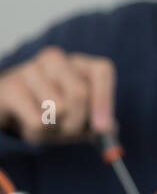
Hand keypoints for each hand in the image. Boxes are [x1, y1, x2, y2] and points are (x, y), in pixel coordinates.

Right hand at [0, 47, 115, 143]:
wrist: (13, 108)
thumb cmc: (54, 110)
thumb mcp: (81, 116)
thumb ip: (99, 123)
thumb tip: (109, 128)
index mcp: (79, 63)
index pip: (101, 70)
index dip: (104, 100)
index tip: (103, 128)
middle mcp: (55, 60)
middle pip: (79, 93)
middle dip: (79, 122)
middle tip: (72, 132)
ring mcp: (30, 70)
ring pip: (58, 108)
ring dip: (57, 129)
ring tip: (49, 125)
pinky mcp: (10, 88)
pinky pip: (37, 120)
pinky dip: (39, 133)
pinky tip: (32, 125)